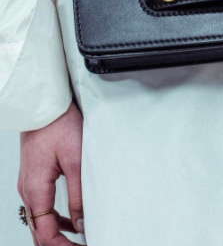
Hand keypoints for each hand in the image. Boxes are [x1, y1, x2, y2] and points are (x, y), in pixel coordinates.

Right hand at [18, 102, 85, 245]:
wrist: (44, 104)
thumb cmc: (59, 125)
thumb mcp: (75, 161)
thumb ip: (78, 195)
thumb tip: (81, 224)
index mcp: (35, 190)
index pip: (45, 235)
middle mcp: (28, 190)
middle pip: (40, 232)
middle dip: (60, 245)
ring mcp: (29, 184)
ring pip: (40, 221)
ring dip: (58, 234)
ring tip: (79, 241)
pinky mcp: (35, 176)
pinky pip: (42, 206)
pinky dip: (55, 219)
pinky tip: (71, 221)